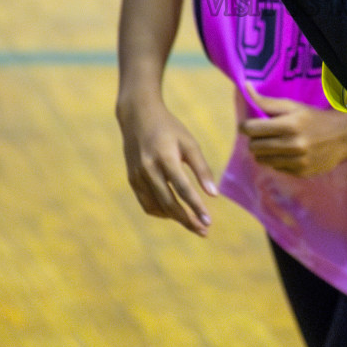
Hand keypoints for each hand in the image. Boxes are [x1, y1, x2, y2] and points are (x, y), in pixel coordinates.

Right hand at [117, 97, 217, 235]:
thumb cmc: (169, 129)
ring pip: (157, 207)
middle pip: (169, 203)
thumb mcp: (189, 143)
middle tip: (204, 230)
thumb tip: (214, 194)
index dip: (196, 207)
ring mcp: (137, 176)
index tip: (209, 222)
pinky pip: (147, 204)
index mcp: (165, 157)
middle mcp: (148, 169)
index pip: (182, 189)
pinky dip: (161, 212)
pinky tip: (174, 213)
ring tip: (193, 224)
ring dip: (175, 219)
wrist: (137, 116)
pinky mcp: (132, 180)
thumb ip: (201, 168)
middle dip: (187, 220)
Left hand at [239, 89, 346, 177]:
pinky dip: (277, 160)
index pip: (251, 129)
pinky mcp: (300, 173)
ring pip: (262, 160)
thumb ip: (266, 101)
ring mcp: (297, 161)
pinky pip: (275, 168)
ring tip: (274, 143)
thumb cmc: (314, 118)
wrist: (344, 136)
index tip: (250, 124)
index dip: (246, 126)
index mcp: (289, 124)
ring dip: (264, 151)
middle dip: (254, 139)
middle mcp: (293, 145)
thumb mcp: (292, 106)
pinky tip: (287, 152)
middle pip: (253, 147)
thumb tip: (246, 86)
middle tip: (264, 134)